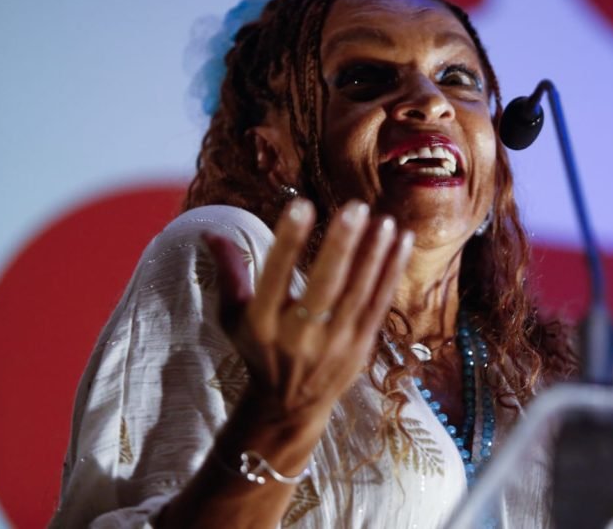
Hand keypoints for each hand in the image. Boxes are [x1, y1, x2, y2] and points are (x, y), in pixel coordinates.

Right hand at [203, 199, 413, 431]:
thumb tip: (210, 232)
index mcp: (263, 323)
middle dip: (341, 246)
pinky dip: (391, 271)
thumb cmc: (259, 350)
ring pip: (358, 293)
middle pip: (324, 286)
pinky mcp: (361, 345)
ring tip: (383, 220)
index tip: (302, 205)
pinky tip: (401, 241)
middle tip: (355, 208)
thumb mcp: (233, 317)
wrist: (288, 406)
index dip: (288, 242)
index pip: (275, 277)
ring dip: (373, 254)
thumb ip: (229, 272)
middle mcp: (300, 334)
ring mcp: (335, 342)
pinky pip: (379, 303)